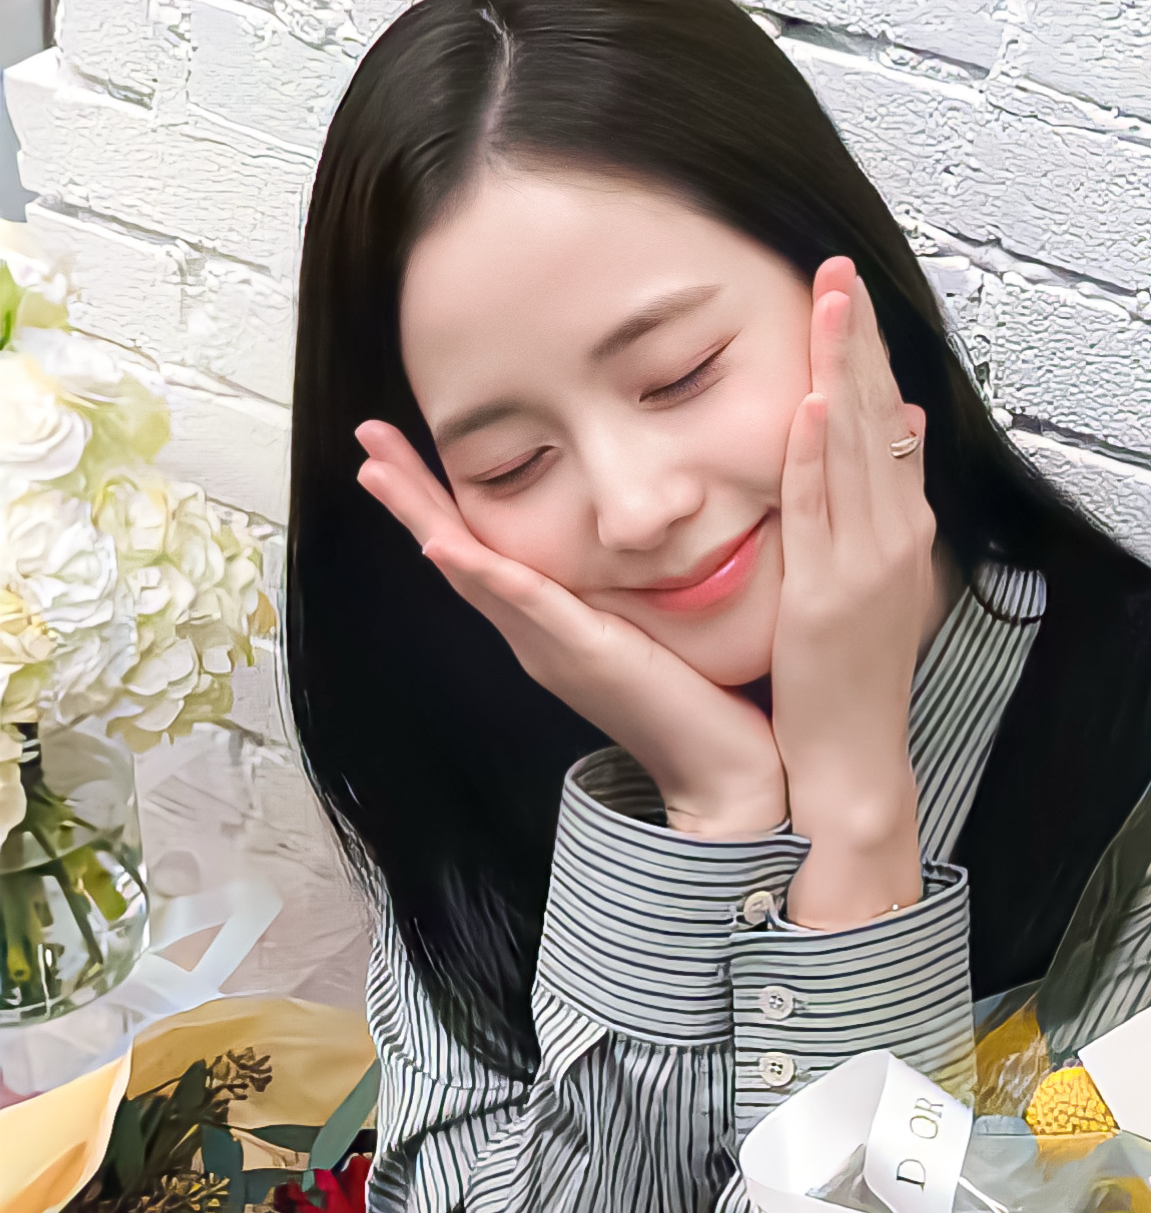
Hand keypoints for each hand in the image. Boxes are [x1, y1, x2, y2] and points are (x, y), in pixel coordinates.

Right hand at [354, 425, 786, 838]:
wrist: (722, 776)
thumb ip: (629, 587)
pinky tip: (443, 543)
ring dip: (422, 516)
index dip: (438, 501)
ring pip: (472, 570)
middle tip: (367, 436)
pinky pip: (525, 604)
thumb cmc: (702, 703)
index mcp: (548, 626)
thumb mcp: (652, 625)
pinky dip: (482, 572)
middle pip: (455, 553)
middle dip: (409, 495)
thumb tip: (634, 536)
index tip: (402, 451)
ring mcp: (551, 647)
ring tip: (377, 469)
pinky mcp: (585, 653)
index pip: (480, 551)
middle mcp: (535, 636)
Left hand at [771, 263, 934, 928]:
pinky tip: (815, 403)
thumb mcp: (878, 578)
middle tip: (837, 267)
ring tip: (830, 302)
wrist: (857, 762)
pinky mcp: (832, 594)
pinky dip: (821, 455)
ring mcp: (868, 564)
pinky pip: (822, 511)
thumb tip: (905, 425)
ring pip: (855, 448)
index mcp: (903, 530)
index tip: (847, 293)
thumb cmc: (854, 679)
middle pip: (879, 417)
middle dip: (858, 338)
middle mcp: (896, 537)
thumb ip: (886, 504)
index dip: (869, 353)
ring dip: (843, 370)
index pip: (889, 420)